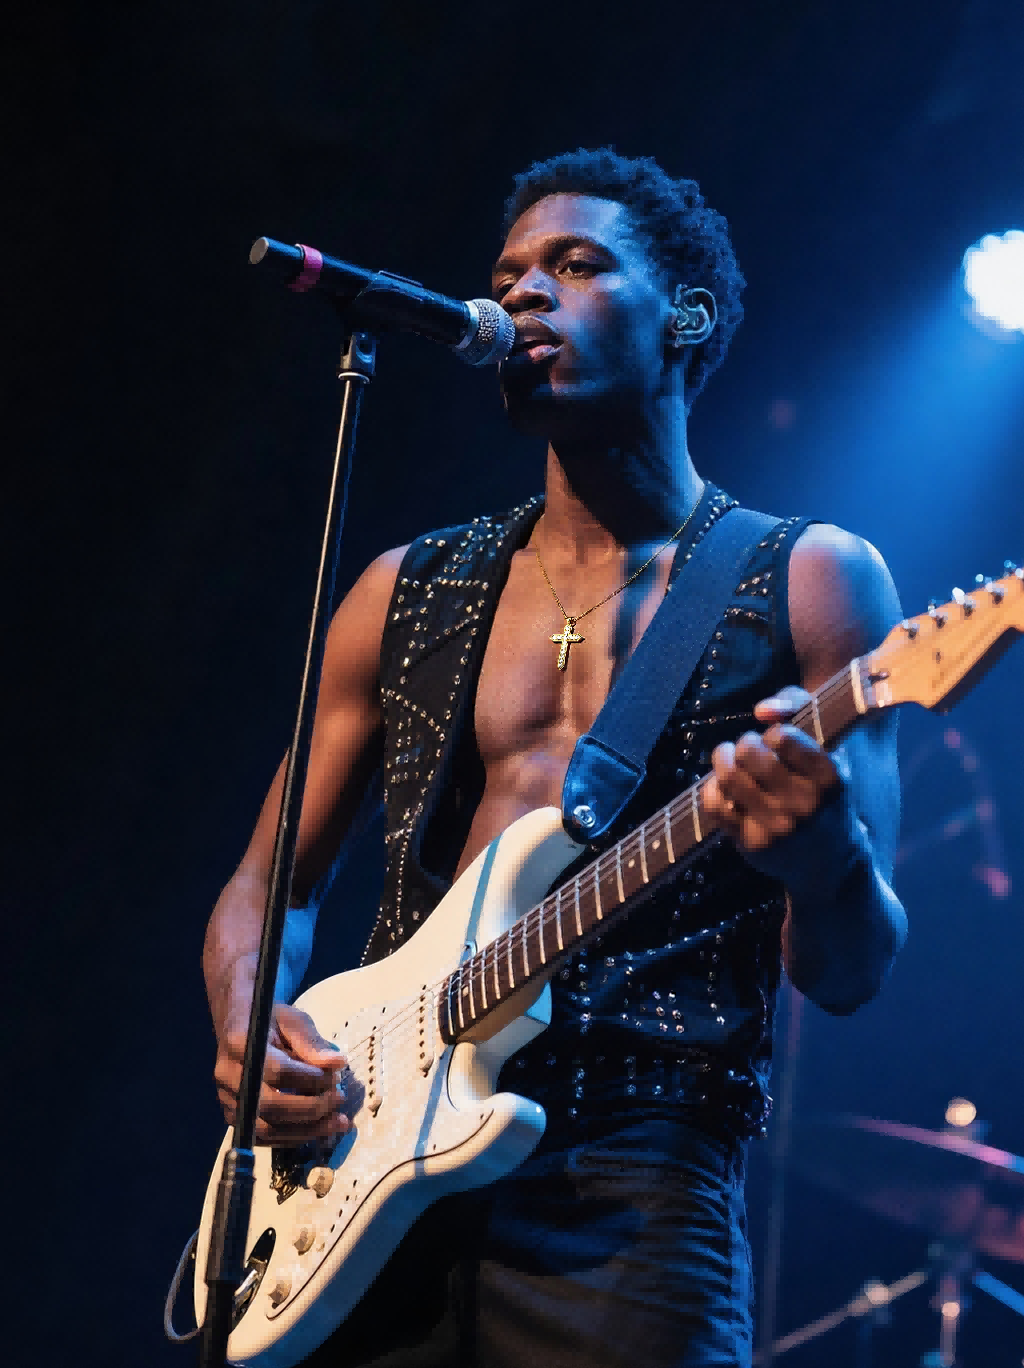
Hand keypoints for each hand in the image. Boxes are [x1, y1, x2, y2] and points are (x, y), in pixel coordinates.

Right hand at [213, 1001, 350, 1145]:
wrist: (243, 1029)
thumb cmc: (271, 1022)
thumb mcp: (293, 1020)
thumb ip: (312, 1041)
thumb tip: (337, 1063)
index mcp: (239, 1043)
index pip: (275, 1070)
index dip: (309, 1078)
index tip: (335, 1076)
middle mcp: (227, 1076)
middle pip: (269, 1105)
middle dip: (311, 1108)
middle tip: (339, 1099)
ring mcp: (228, 1100)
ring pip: (266, 1129)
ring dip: (307, 1130)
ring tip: (339, 1121)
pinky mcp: (235, 1118)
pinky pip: (264, 1138)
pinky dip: (295, 1137)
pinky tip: (321, 1129)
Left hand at [702, 686, 839, 855]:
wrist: (831, 862)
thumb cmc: (824, 792)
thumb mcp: (828, 747)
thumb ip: (799, 707)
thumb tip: (761, 711)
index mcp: (829, 777)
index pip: (782, 737)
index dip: (774, 734)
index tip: (778, 742)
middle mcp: (805, 804)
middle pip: (749, 752)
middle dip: (745, 744)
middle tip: (750, 750)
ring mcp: (777, 827)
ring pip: (728, 776)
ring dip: (723, 760)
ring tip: (730, 760)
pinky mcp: (751, 844)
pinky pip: (713, 804)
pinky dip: (711, 788)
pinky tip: (723, 786)